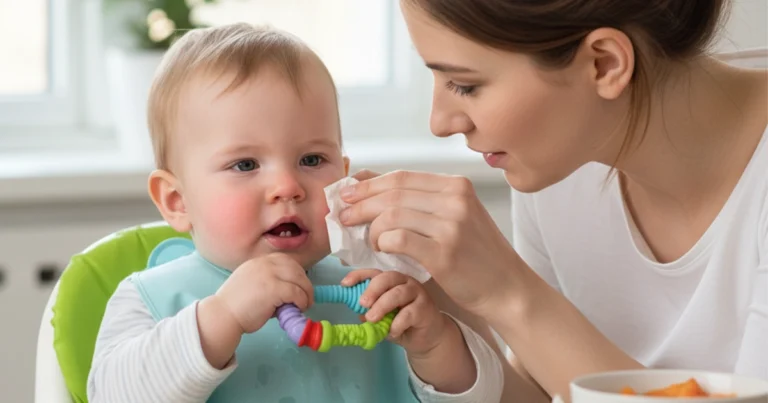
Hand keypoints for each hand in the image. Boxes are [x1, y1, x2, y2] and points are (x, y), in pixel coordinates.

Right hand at [214, 253, 313, 333]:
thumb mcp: (251, 284)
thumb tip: (289, 292)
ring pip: (299, 279)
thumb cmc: (236, 306)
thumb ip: (268, 282)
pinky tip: (299, 307)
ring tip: (305, 304)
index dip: (296, 272)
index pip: (285, 260)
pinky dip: (302, 300)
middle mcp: (264, 264)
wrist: (223, 315)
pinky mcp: (274, 288)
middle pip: (295, 268)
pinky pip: (297, 292)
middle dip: (305, 282)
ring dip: (306, 292)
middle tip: (307, 297)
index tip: (299, 284)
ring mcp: (269, 275)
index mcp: (258, 262)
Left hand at [339, 170, 527, 319]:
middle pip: (393, 193)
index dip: (369, 184)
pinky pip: (398, 239)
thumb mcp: (455, 216)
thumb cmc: (476, 253)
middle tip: (344, 216)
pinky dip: (382, 243)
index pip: (402, 177)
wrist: (507, 287)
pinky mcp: (444, 253)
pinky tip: (382, 250)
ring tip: (369, 240)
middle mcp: (456, 200)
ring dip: (371, 228)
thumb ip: (419, 200)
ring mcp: (451, 226)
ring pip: (392, 215)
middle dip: (361, 203)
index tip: (347, 193)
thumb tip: (368, 182)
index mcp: (457, 185)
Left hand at [342, 269, 447, 356]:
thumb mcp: (382, 317)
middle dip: (372, 289)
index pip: (374, 272)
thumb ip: (371, 311)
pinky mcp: (426, 308)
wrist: (426, 338)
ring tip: (371, 319)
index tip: (345, 284)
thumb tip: (356, 310)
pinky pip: (409, 313)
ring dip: (382, 306)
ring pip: (398, 293)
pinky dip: (397, 323)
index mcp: (391, 280)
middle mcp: (405, 282)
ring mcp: (417, 293)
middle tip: (362, 303)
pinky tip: (392, 331)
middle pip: (388, 277)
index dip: (359, 275)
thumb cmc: (402, 323)